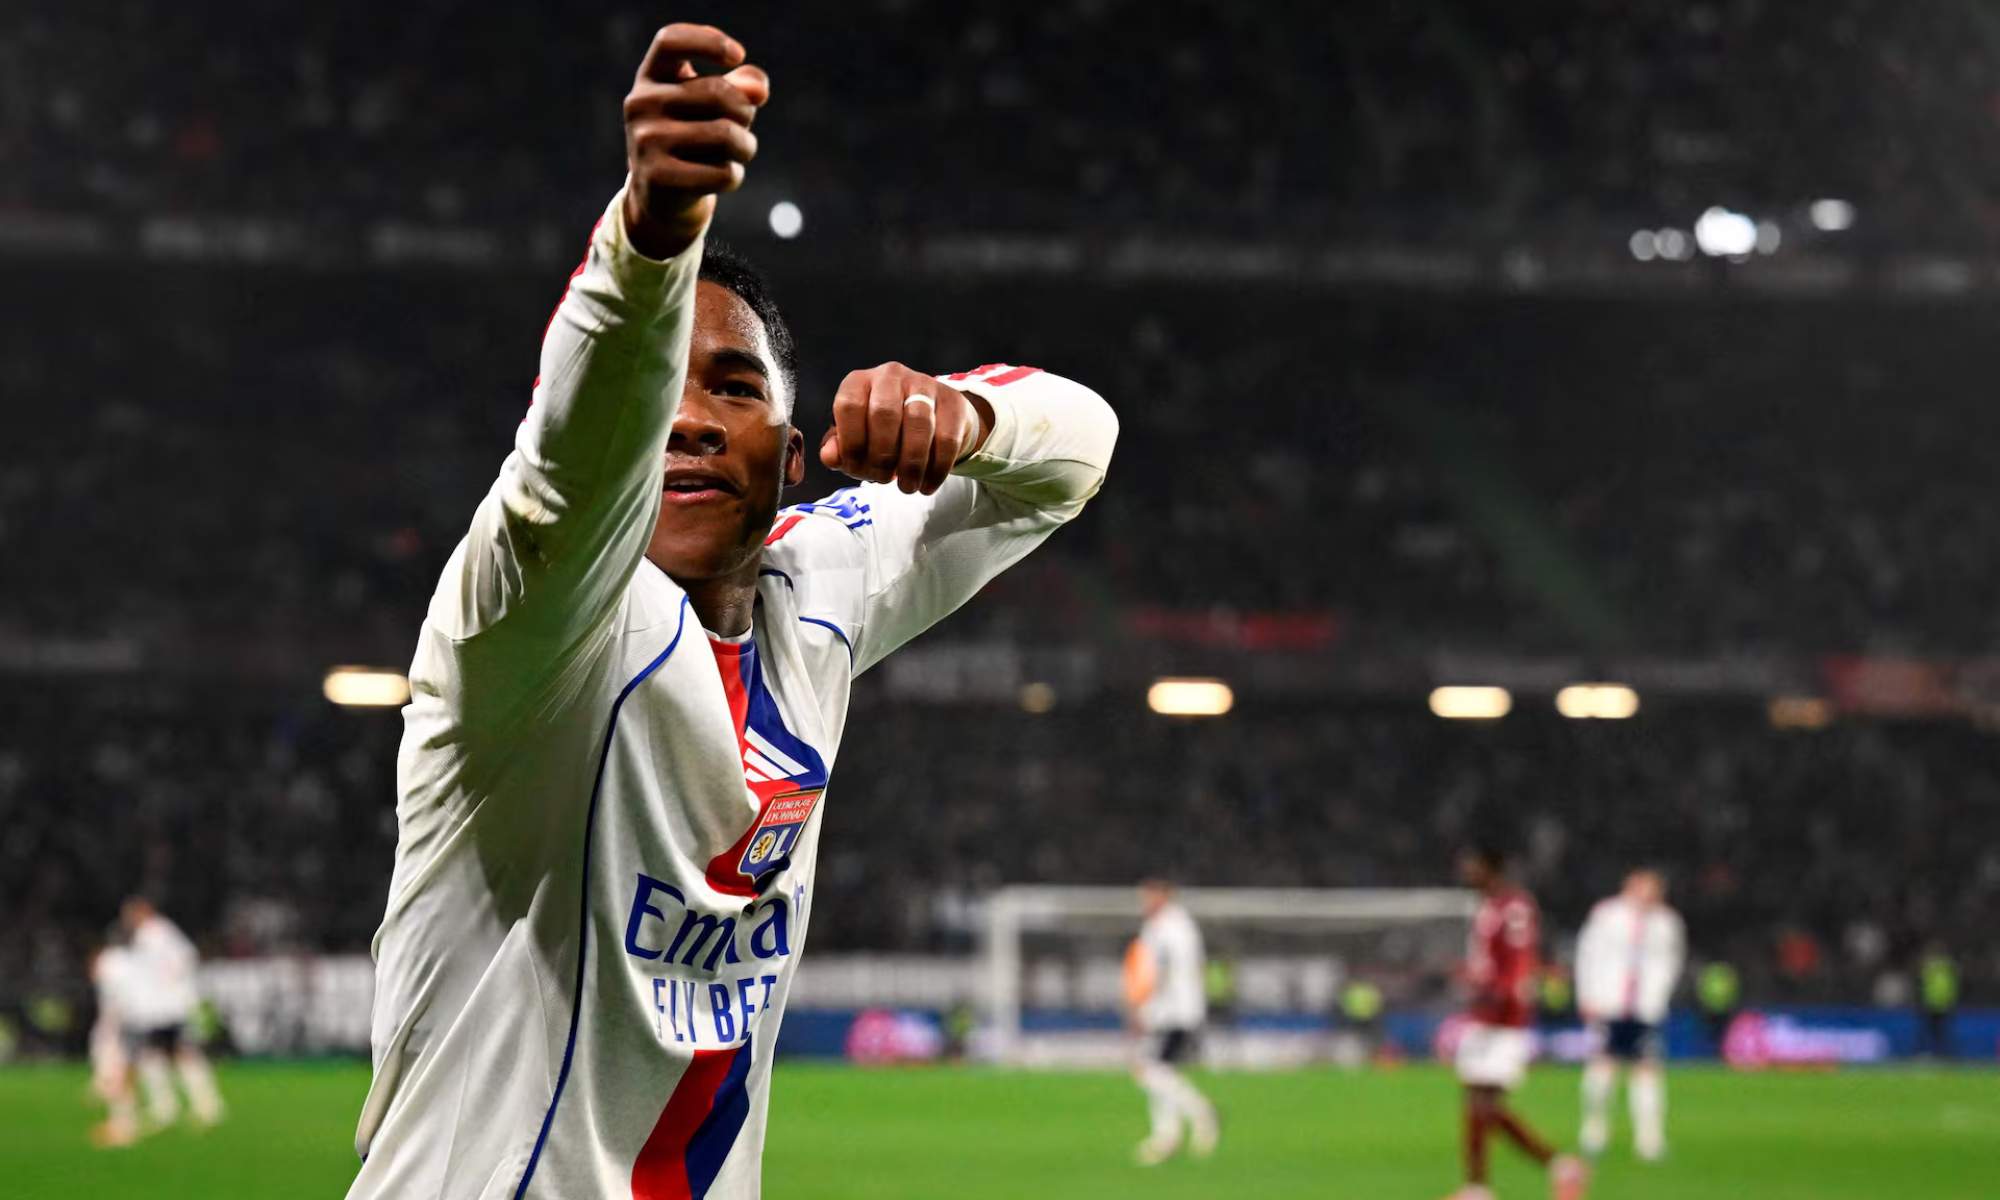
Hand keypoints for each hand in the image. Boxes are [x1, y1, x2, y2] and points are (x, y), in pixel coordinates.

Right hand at [621, 23, 769, 258]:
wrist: (661, 194)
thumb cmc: (695, 135)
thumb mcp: (716, 105)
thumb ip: (741, 86)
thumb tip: (758, 89)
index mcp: (651, 75)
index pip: (670, 40)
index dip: (707, 41)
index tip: (738, 54)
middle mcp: (640, 103)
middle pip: (717, 93)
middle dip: (745, 111)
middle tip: (744, 125)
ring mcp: (644, 140)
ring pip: (724, 135)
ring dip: (747, 146)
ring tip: (742, 151)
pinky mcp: (656, 177)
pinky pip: (720, 173)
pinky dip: (734, 176)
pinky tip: (724, 177)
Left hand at [819, 363, 992, 494]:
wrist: (933, 417)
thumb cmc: (884, 430)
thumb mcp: (856, 435)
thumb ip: (839, 447)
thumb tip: (831, 458)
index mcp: (859, 382)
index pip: (848, 406)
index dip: (850, 444)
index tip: (855, 469)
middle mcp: (890, 375)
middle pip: (884, 414)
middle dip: (881, 456)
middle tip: (882, 479)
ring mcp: (924, 385)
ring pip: (919, 424)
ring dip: (911, 465)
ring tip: (907, 487)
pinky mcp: (953, 402)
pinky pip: (946, 438)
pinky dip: (936, 469)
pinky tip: (927, 485)